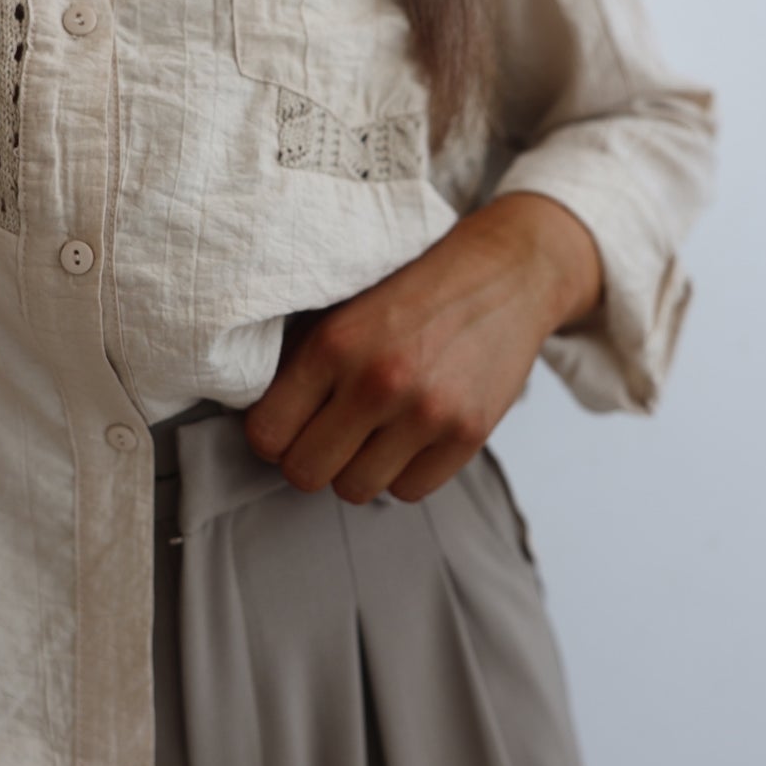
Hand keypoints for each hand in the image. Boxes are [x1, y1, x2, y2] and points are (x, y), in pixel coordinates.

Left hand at [242, 191, 602, 503]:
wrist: (507, 274)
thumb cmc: (415, 289)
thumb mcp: (345, 304)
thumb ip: (301, 357)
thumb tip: (258, 414)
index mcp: (334, 344)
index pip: (266, 434)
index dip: (272, 435)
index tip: (287, 423)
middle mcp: (378, 381)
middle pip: (305, 473)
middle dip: (309, 457)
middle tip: (325, 434)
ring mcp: (427, 413)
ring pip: (356, 489)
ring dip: (356, 468)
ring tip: (370, 432)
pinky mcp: (468, 434)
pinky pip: (409, 492)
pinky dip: (403, 472)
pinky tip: (408, 436)